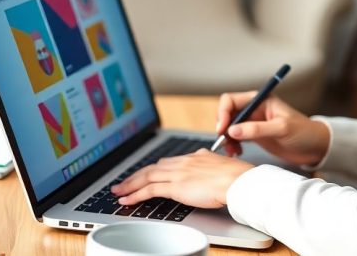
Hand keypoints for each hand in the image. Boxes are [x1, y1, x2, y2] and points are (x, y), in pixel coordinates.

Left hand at [111, 149, 253, 208]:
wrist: (238, 181)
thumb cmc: (237, 177)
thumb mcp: (222, 166)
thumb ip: (210, 167)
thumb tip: (209, 170)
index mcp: (195, 157)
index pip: (167, 162)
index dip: (153, 169)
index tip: (144, 173)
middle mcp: (184, 162)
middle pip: (153, 167)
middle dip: (136, 175)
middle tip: (123, 182)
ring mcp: (178, 173)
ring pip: (147, 176)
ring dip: (130, 184)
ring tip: (118, 191)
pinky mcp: (176, 186)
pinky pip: (150, 190)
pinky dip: (135, 194)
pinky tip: (126, 200)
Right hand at [216, 91, 329, 166]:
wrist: (315, 147)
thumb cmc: (303, 132)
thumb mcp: (281, 129)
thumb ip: (257, 129)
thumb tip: (232, 130)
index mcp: (260, 100)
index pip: (231, 100)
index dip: (223, 113)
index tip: (223, 129)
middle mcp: (254, 109)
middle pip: (227, 114)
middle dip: (223, 128)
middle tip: (225, 143)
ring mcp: (253, 122)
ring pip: (229, 127)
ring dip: (226, 138)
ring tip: (232, 152)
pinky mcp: (254, 135)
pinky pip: (235, 137)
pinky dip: (232, 145)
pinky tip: (237, 153)